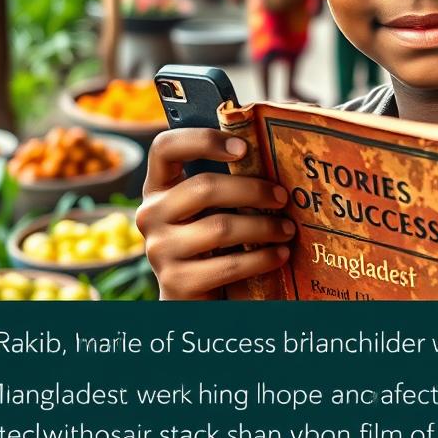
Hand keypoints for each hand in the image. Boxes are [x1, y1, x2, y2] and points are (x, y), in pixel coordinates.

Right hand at [136, 128, 294, 299]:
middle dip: (252, 190)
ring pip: (220, 228)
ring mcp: (159, 250)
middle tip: (283, 197)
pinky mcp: (176, 283)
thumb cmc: (210, 242)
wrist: (193, 297)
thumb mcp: (210, 209)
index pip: (165, 147)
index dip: (203, 139)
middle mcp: (150, 215)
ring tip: (287, 229)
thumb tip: (273, 155)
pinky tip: (280, 255)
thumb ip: (225, 183)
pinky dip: (261, 258)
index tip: (244, 148)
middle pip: (204, 187)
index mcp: (159, 188)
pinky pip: (228, 264)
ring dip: (264, 227)